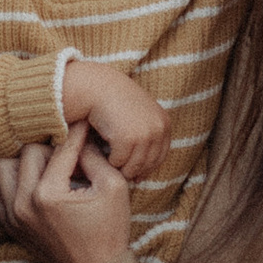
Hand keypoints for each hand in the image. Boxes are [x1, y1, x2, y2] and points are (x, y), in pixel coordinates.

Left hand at [0, 126, 133, 262]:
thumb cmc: (109, 230)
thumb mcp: (114, 187)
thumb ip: (95, 156)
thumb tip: (80, 134)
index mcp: (49, 195)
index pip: (60, 149)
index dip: (76, 134)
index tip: (83, 125)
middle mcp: (24, 204)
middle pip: (27, 151)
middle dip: (51, 149)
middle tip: (68, 156)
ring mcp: (12, 216)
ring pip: (2, 167)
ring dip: (23, 163)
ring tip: (45, 170)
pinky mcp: (8, 224)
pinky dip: (6, 183)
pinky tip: (27, 184)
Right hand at [56, 57, 168, 181]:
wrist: (98, 87)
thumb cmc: (114, 102)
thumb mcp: (139, 115)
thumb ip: (146, 136)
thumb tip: (143, 175)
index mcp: (164, 123)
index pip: (160, 156)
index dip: (147, 167)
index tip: (135, 174)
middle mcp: (158, 129)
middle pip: (148, 164)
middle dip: (133, 170)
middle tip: (118, 169)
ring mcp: (145, 134)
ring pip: (133, 166)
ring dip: (120, 166)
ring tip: (110, 159)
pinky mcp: (129, 139)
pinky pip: (119, 162)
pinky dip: (110, 160)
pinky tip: (104, 151)